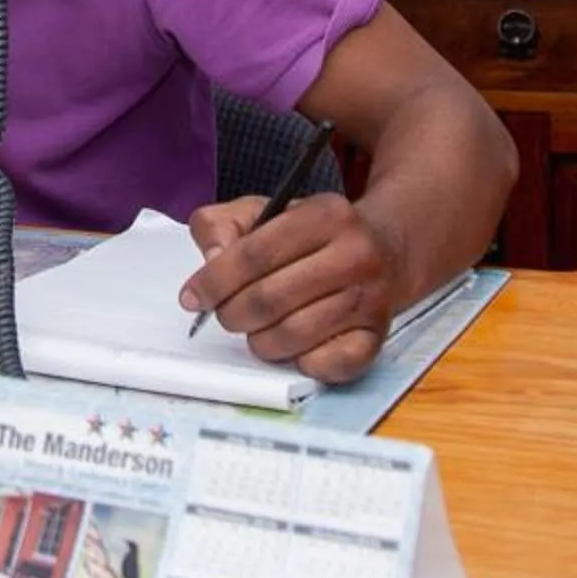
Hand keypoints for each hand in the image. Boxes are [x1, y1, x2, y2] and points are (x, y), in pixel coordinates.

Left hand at [179, 192, 404, 384]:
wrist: (384, 251)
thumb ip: (222, 225)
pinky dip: (300, 361)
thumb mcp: (265, 212)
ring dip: (261, 340)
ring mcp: (372, 299)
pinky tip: (294, 346)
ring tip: (257, 329)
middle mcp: (356, 254)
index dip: (215, 280)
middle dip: (233, 313)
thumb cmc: (312, 236)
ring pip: (294, 335)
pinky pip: (328, 365)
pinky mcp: (377, 338)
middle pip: (270, 298)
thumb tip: (212, 262)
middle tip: (226, 314)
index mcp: (327, 214)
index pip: (255, 254)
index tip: (192, 297)